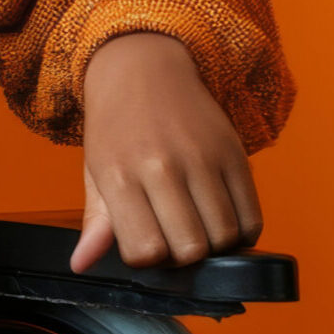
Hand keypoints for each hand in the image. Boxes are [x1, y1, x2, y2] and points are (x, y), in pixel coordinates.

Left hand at [71, 33, 263, 272]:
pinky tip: (223, 220)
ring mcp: (203, 158)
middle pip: (191, 249)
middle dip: (183, 257)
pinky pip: (252, 217)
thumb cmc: (117, 126)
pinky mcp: (235, 152)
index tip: (146, 243)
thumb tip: (82, 265)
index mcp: (121, 176)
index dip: (148, 259)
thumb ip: (96, 222)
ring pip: (225, 236)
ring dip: (214, 245)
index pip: (146, 251)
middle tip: (175, 236)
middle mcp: (163, 167)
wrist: (144, 68)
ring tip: (198, 227)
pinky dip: (242, 232)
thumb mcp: (96, 171)